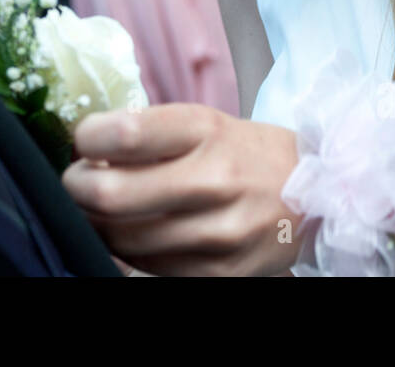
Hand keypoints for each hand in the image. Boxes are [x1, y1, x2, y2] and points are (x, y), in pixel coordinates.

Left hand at [62, 104, 303, 275]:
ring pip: (122, 239)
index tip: (84, 141)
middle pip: (111, 194)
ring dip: (96, 224)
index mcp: (205, 130)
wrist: (318, 193)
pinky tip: (132, 232)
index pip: (124, 134)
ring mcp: (219, 232)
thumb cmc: (245, 153)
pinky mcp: (220, 272)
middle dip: (76, 188)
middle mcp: (214, 180)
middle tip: (77, 180)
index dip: (86, 139)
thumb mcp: (203, 123)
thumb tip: (84, 152)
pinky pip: (148, 268)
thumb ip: (146, 135)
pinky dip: (127, 252)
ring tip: (101, 208)